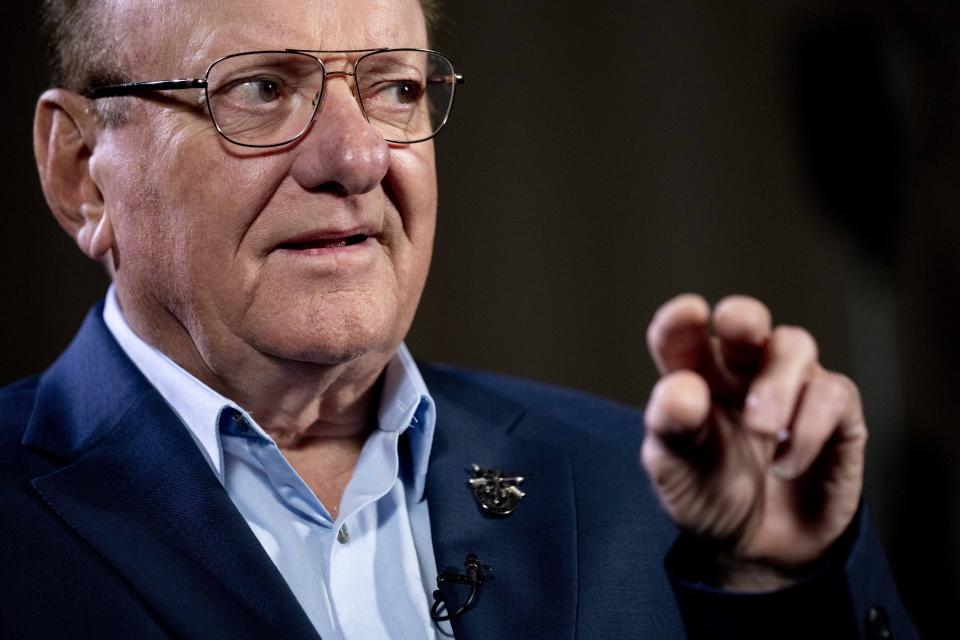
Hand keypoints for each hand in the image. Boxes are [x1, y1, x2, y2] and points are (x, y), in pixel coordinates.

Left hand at [641, 294, 866, 589]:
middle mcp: (740, 373)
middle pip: (746, 321)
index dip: (680, 321)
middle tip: (741, 327)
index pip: (680, 337)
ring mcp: (790, 388)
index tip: (687, 313)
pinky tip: (787, 463)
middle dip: (744, 317)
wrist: (756, 551)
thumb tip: (681, 389)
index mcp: (693, 378)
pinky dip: (809, 428)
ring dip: (778, 384)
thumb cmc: (709, 496)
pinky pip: (833, 393)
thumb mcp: (675, 472)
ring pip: (795, 346)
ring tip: (762, 429)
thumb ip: (670, 430)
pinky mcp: (836, 414)